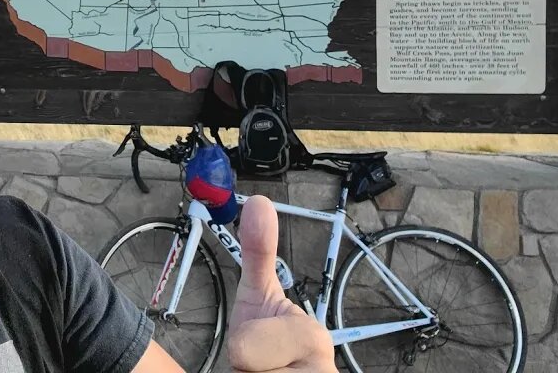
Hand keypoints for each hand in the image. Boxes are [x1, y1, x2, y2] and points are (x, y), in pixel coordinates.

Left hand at [226, 196, 336, 371]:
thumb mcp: (258, 298)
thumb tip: (259, 201)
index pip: (244, 349)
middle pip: (245, 366)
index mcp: (314, 341)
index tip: (261, 347)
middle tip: (261, 366)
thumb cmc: (267, 345)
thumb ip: (258, 253)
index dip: (243, 347)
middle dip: (244, 368)